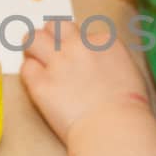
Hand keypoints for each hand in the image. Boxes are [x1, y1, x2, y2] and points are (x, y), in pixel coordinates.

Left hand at [20, 20, 150, 144]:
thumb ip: (109, 61)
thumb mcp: (129, 74)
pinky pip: (26, 68)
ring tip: (35, 62)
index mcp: (102, 42)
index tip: (77, 59)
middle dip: (51, 37)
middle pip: (55, 26)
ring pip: (32, 39)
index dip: (76, 46)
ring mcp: (58, 63)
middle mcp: (78, 46)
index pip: (80, 33)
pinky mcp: (41, 83)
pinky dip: (30, 75)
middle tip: (49, 53)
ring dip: (33, 49)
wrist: (115, 128)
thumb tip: (98, 66)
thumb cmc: (129, 111)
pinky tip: (39, 86)